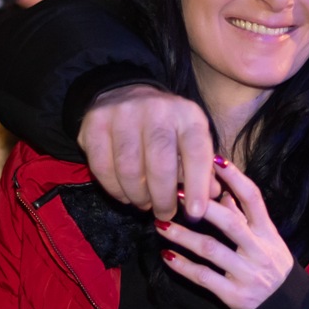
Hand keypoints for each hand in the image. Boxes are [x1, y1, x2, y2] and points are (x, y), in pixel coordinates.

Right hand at [78, 84, 217, 220]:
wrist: (126, 95)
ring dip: (138, 196)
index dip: (197, 186)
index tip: (196, 213)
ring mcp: (122, 113)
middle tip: (165, 213)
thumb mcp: (190, 141)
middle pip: (160, 164)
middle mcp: (156, 108)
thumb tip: (213, 195)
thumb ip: (202, 169)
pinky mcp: (95, 122)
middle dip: (163, 198)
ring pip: (129, 169)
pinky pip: (102, 167)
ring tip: (144, 204)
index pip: (196, 152)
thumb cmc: (166, 128)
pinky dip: (114, 189)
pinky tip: (124, 195)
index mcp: (187, 114)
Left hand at [156, 158, 294, 308]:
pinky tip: (167, 257)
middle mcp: (259, 251)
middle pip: (230, 222)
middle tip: (176, 193)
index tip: (214, 160)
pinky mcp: (235, 295)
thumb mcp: (267, 241)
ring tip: (161, 225)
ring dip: (183, 236)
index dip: (235, 177)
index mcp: (268, 233)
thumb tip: (223, 192)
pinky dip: (183, 266)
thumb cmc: (273, 270)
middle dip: (202, 206)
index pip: (253, 199)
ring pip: (211, 249)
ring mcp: (247, 274)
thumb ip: (245, 218)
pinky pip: (204, 277)